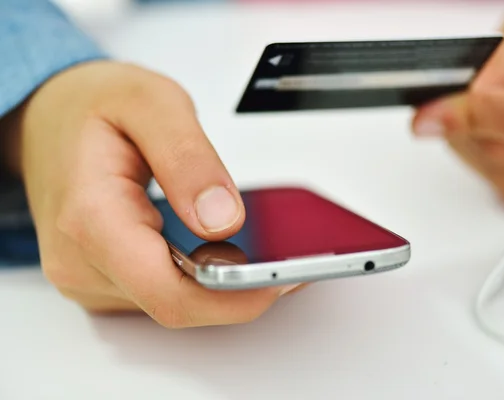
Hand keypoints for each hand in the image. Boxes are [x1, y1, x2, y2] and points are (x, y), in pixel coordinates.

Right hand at [4, 61, 298, 326]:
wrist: (49, 116)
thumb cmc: (91, 106)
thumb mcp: (151, 104)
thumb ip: (189, 160)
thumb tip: (225, 218)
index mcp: (91, 217)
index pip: (171, 293)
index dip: (234, 298)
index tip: (281, 280)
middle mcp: (82, 260)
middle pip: (177, 305)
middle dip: (237, 291)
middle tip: (283, 260)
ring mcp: (89, 275)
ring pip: (172, 303)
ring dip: (219, 286)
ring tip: (256, 251)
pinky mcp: (101, 279)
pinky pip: (160, 293)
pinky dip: (197, 278)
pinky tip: (220, 252)